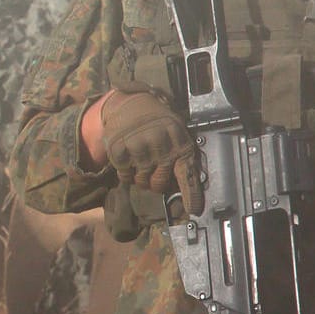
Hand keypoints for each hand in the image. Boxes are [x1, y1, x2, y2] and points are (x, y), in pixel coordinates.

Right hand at [99, 84, 202, 214]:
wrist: (130, 104)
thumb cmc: (157, 123)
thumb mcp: (175, 133)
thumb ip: (180, 156)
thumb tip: (183, 187)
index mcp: (179, 142)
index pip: (187, 173)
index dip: (191, 194)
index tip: (193, 209)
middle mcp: (161, 146)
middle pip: (159, 184)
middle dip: (155, 182)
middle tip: (152, 169)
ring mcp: (139, 148)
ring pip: (141, 182)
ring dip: (140, 176)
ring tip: (140, 158)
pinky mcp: (120, 150)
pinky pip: (125, 176)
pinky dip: (125, 171)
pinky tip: (129, 155)